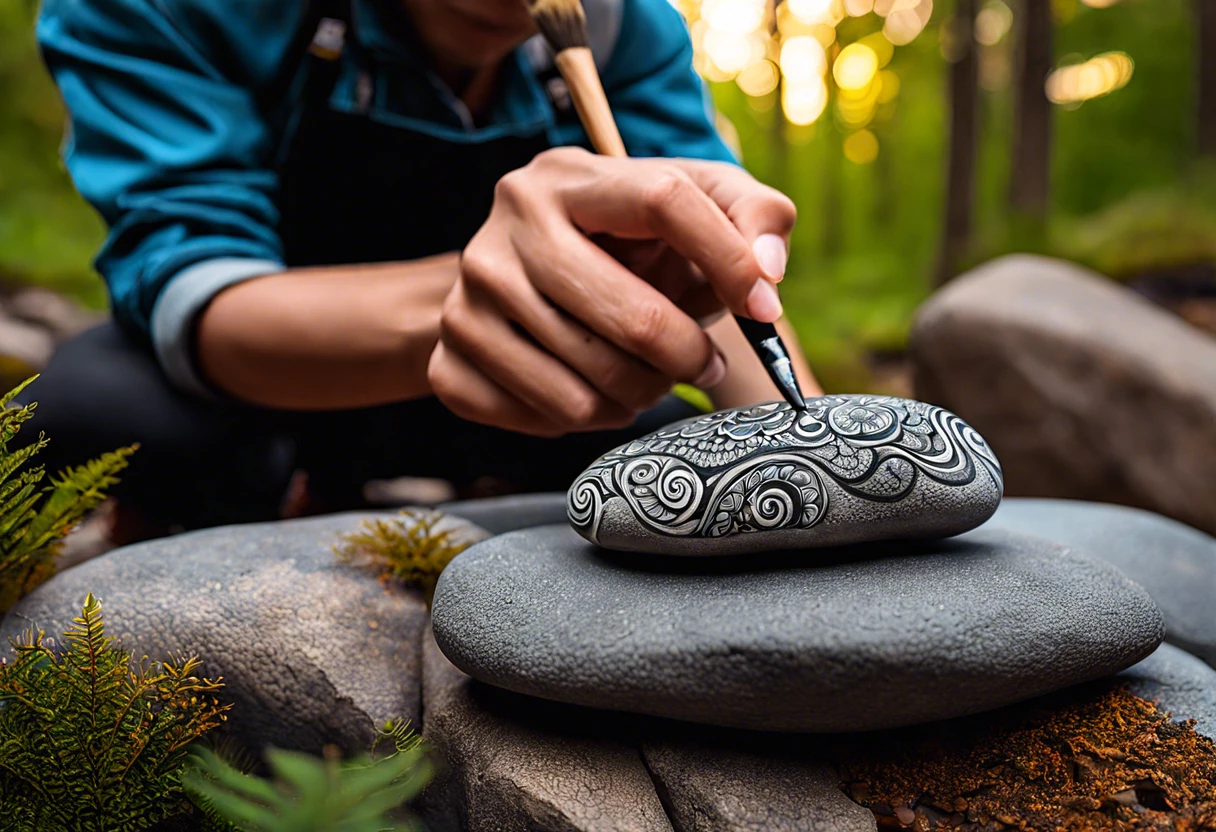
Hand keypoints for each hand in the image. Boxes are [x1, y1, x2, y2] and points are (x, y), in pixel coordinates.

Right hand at [428, 147, 795, 436]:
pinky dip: (587, 420)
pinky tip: (592, 390)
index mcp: (567, 177)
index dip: (728, 259)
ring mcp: (466, 301)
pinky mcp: (448, 361)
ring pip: (589, 387)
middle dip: (687, 356)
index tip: (763, 309)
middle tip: (702, 364)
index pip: (664, 200)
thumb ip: (753, 214)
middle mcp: (504, 232)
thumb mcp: (689, 204)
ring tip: (648, 377)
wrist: (514, 279)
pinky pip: (545, 420)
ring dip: (641, 396)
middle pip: (631, 318)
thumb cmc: (624, 244)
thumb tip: (766, 274)